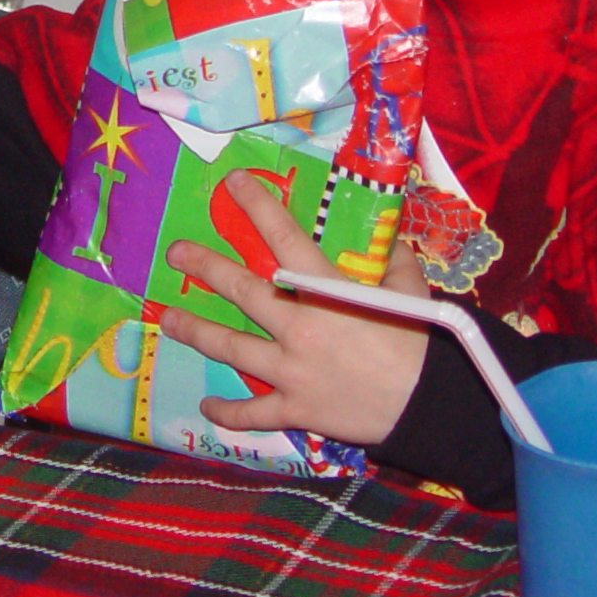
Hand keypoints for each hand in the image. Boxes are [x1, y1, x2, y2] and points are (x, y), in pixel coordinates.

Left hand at [157, 173, 429, 447]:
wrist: (430, 405)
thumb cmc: (422, 344)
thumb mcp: (412, 291)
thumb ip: (394, 261)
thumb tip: (388, 238)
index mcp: (327, 293)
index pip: (285, 239)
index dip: (258, 207)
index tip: (234, 183)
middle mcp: (299, 328)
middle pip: (243, 291)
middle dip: (205, 267)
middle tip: (175, 252)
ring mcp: (292, 371)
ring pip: (232, 348)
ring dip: (196, 332)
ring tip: (167, 319)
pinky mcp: (295, 409)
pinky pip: (253, 413)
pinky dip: (228, 412)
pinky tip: (207, 406)